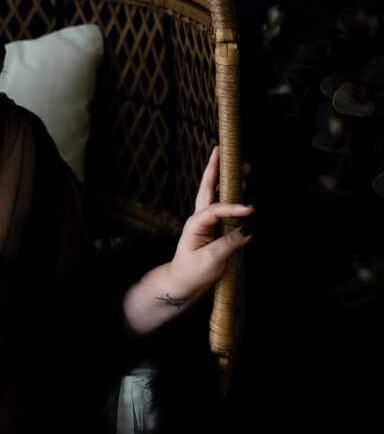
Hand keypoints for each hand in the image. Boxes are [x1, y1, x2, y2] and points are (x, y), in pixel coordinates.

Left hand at [167, 145, 253, 298]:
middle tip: (223, 151)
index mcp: (195, 225)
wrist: (182, 283)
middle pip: (208, 189)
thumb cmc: (192, 272)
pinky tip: (241, 186)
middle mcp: (199, 219)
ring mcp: (206, 222)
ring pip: (216, 195)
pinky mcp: (213, 228)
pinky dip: (232, 194)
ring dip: (227, 179)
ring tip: (242, 166)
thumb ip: (228, 244)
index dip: (233, 207)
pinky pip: (223, 206)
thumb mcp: (210, 261)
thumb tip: (247, 230)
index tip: (251, 208)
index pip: (215, 210)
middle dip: (216, 169)